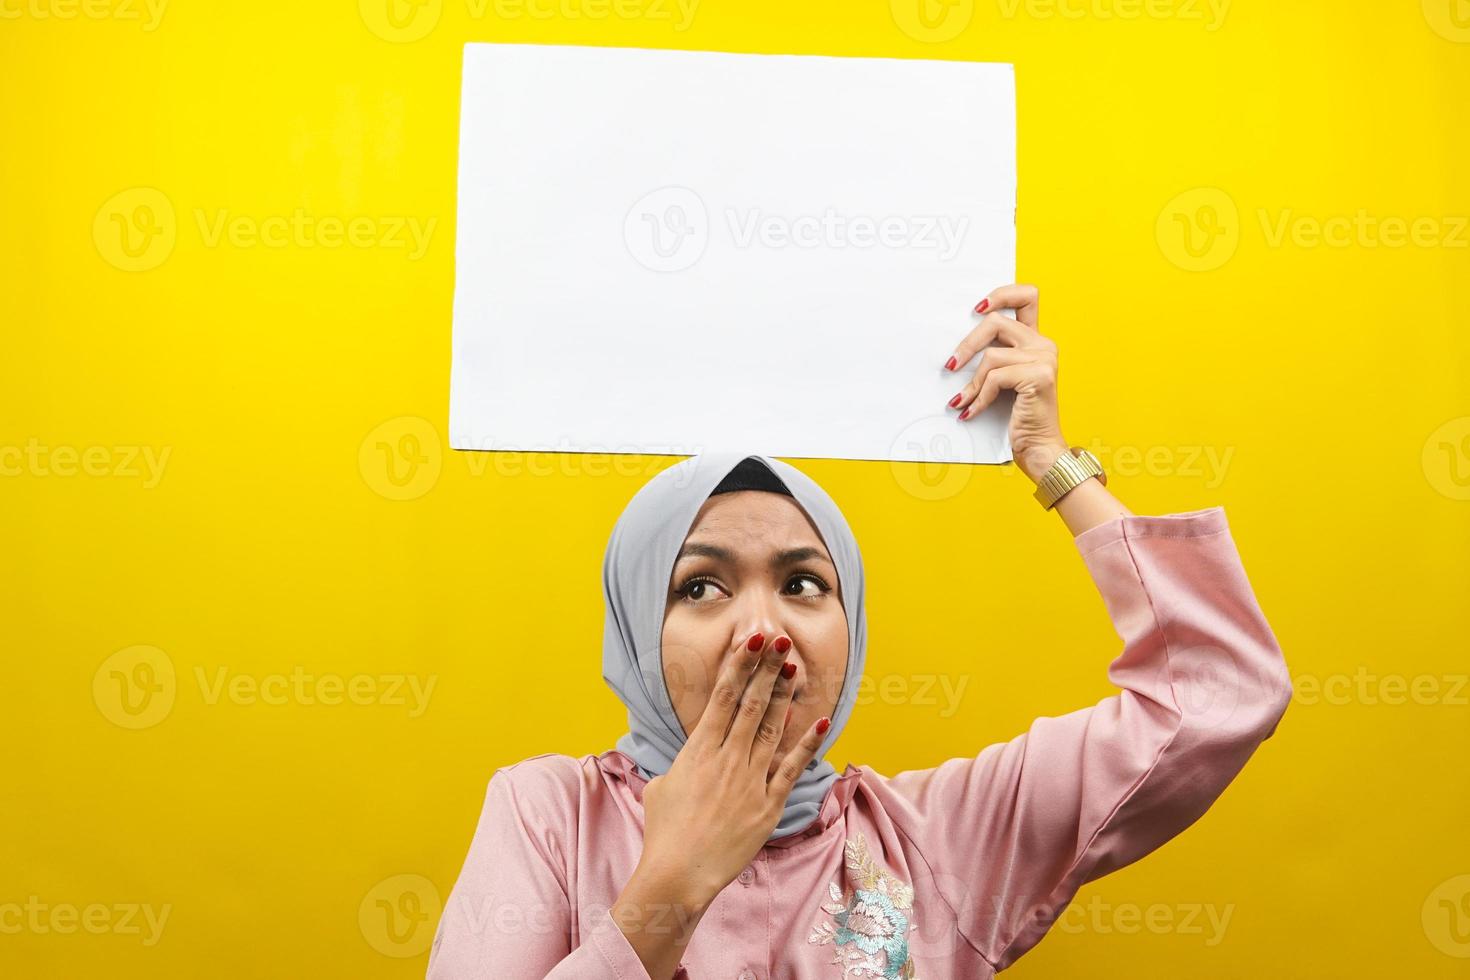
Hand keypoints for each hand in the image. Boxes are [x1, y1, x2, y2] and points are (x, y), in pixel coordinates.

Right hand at [638, 631, 829, 904]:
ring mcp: (750, 780)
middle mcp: (726, 759)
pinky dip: (807, 743)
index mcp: (698, 751)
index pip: (723, 697)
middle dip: (766, 669)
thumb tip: (686, 760)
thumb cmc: (664, 833)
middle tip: (778, 639)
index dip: (740, 666)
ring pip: (772, 728)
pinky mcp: (768, 805)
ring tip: (794, 667)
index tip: (751, 640)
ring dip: (784, 695)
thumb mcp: (662, 787)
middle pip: (751, 704)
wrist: (678, 875)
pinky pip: (792, 768)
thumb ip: (680, 765)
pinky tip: (819, 720)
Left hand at [944, 283, 1069, 482]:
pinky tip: (971, 412)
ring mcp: (1044, 359)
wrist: (1038, 448)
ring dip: (972, 383)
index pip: (1027, 295)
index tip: (976, 309)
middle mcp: (1043, 344)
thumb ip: (993, 359)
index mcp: (1036, 341)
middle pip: (996, 322)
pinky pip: (995, 377)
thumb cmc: (1017, 417)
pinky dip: (979, 397)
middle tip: (950, 365)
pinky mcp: (1039, 376)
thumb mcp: (1003, 381)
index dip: (1000, 294)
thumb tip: (956, 351)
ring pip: (991, 355)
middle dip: (967, 344)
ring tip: (963, 402)